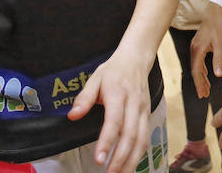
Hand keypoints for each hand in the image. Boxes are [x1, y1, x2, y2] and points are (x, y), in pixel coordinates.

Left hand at [67, 51, 150, 172]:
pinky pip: (146, 137)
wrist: (136, 59)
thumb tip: (73, 116)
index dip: (107, 141)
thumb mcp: (95, 78)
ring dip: (132, 160)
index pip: (114, 121)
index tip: (99, 159)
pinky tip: (130, 165)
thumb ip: (84, 98)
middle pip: (130, 135)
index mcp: (118, 93)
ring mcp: (144, 110)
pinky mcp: (148, 115)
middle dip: (121, 157)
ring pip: (141, 139)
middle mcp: (134, 103)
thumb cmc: (114, 71)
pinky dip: (139, 154)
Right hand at [190, 1, 221, 97]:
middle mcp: (194, 49)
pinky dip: (202, 69)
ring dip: (201, 77)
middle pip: (195, 71)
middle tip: (204, 95)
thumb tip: (218, 75)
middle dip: (200, 83)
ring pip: (197, 66)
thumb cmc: (218, 26)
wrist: (215, 11)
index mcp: (198, 50)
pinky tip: (206, 75)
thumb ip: (218, 60)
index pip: (197, 71)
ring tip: (206, 88)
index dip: (199, 84)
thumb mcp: (220, 44)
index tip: (202, 94)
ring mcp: (196, 47)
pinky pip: (199, 61)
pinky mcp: (199, 45)